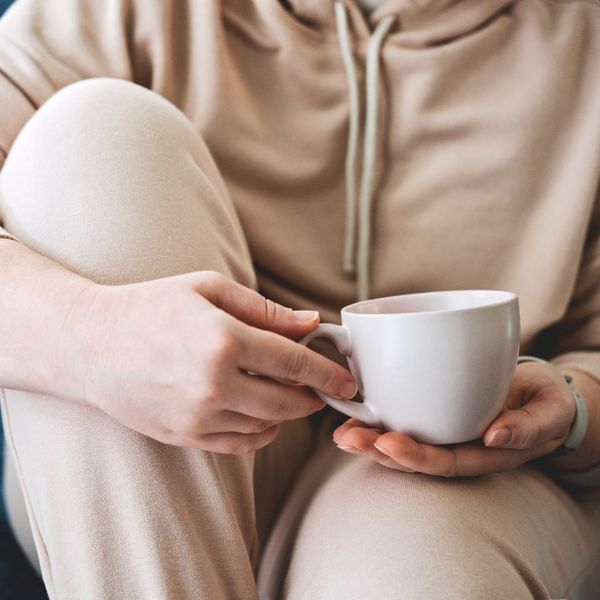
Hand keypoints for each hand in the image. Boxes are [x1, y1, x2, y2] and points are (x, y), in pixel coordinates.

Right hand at [59, 271, 356, 452]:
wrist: (91, 345)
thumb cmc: (151, 306)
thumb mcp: (209, 289)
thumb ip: (265, 310)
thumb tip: (311, 323)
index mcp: (223, 340)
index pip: (294, 362)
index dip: (328, 372)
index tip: (347, 380)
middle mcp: (214, 384)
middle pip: (287, 402)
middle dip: (313, 397)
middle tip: (320, 388)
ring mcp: (198, 416)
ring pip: (267, 427)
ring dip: (287, 414)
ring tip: (287, 394)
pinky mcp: (185, 436)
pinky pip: (240, 444)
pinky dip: (261, 431)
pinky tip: (260, 413)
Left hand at [332, 361, 575, 476]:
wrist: (540, 394)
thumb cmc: (545, 404)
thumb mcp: (549, 413)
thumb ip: (528, 427)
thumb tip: (494, 437)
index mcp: (482, 455)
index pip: (443, 462)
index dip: (415, 456)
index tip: (388, 443)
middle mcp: (457, 447)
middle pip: (412, 456)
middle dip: (377, 450)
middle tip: (347, 438)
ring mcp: (443, 431)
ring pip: (402, 439)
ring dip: (369, 436)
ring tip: (340, 431)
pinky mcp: (434, 410)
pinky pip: (404, 417)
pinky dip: (377, 415)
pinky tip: (353, 409)